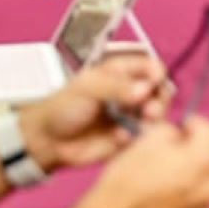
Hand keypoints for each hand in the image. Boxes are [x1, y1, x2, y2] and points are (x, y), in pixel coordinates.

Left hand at [20, 53, 169, 172]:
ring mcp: (131, 115)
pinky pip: (144, 136)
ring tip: (142, 122)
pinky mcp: (129, 137)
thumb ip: (118, 86)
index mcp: (122, 72)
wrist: (48, 141)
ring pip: (157, 115)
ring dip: (153, 119)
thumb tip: (146, 88)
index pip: (151, 67)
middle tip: (150, 109)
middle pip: (160, 91)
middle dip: (160, 99)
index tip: (156, 82)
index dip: (157, 74)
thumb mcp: (89, 88)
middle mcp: (131, 92)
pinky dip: (136, 136)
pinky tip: (119, 137)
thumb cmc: (62, 107)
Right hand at [84, 115, 208, 207]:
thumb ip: (171, 132)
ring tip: (173, 168)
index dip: (195, 124)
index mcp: (202, 161)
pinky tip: (170, 188)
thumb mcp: (148, 141)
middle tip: (179, 146)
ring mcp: (204, 207)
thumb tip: (178, 136)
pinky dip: (192, 189)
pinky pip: (201, 198)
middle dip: (201, 148)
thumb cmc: (128, 180)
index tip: (183, 124)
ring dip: (198, 170)